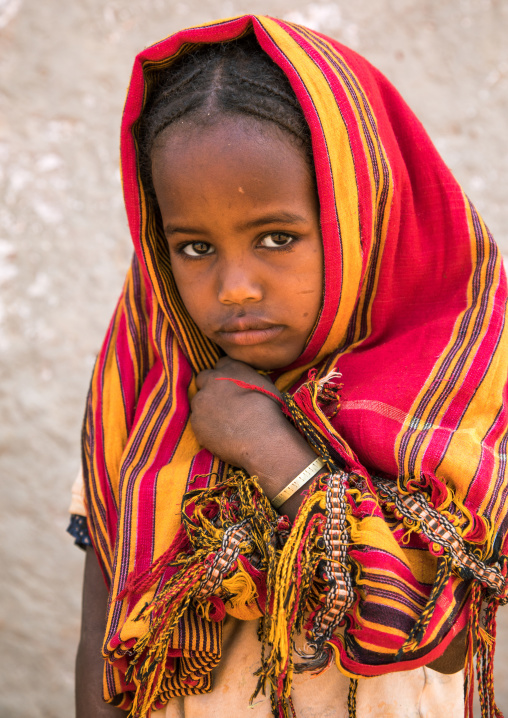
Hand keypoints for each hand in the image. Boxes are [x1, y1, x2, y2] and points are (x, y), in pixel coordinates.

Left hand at [191, 357, 317, 517]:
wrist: (262, 438)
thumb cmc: (270, 411)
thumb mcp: (266, 385)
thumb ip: (250, 378)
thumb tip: (247, 380)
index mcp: (231, 367)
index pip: (221, 364)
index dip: (225, 375)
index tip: (230, 386)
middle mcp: (212, 380)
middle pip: (203, 378)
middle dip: (210, 387)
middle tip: (222, 402)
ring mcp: (201, 400)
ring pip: (199, 401)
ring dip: (207, 407)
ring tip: (223, 422)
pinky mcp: (195, 421)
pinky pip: (198, 421)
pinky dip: (206, 426)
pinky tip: (220, 434)